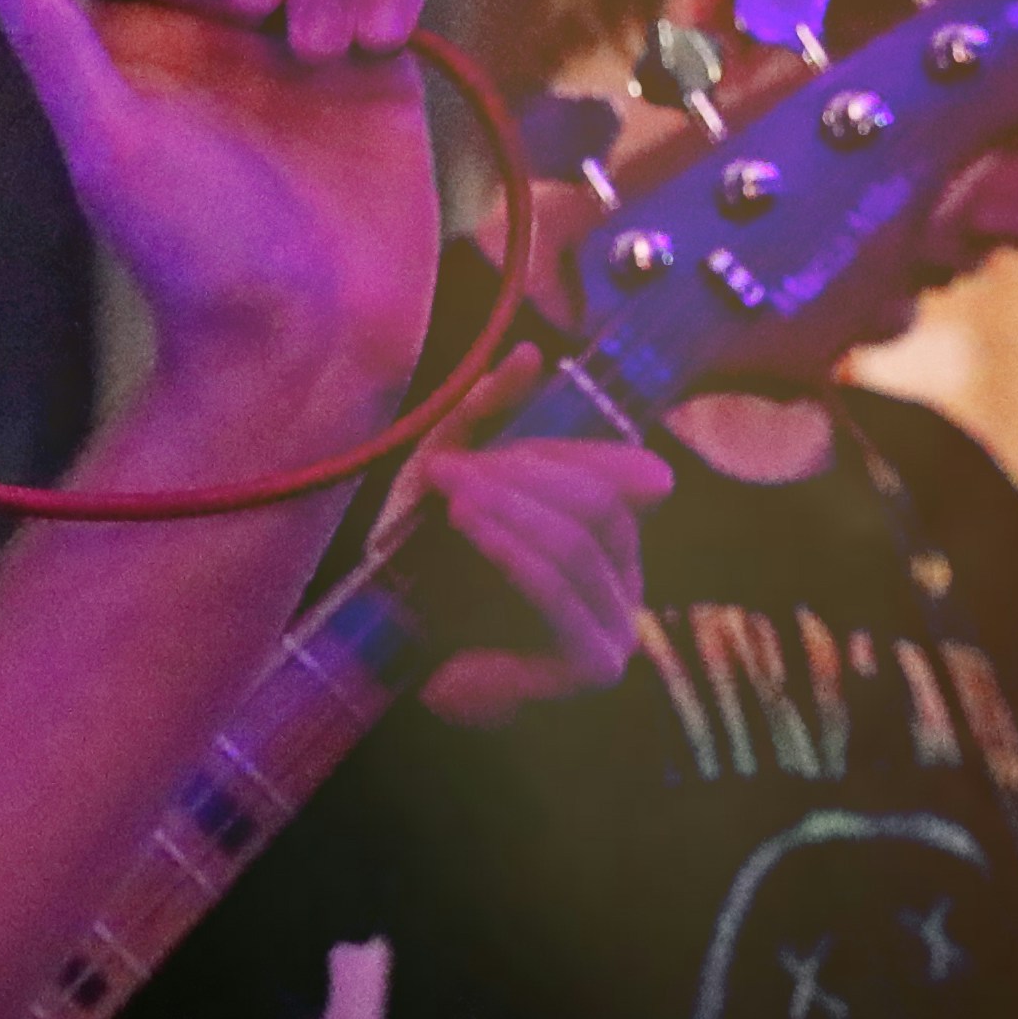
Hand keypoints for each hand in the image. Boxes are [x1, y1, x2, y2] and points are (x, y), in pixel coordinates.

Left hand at [0, 0, 436, 436]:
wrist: (311, 340)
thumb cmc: (194, 259)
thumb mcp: (108, 144)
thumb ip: (49, 37)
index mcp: (142, 21)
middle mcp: (218, 11)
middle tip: (251, 3)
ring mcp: (302, 24)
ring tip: (318, 49)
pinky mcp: (377, 50)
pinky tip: (373, 43)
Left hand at [411, 397, 671, 726]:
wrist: (391, 663)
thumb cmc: (421, 569)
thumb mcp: (452, 473)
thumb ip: (489, 413)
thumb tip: (533, 353)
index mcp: (610, 537)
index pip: (613, 474)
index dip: (552, 452)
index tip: (477, 451)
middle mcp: (626, 580)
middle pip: (598, 502)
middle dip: (525, 476)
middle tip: (452, 469)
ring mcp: (618, 626)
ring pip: (578, 541)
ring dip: (509, 507)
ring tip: (450, 492)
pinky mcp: (595, 665)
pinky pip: (561, 592)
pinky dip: (514, 552)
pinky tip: (468, 525)